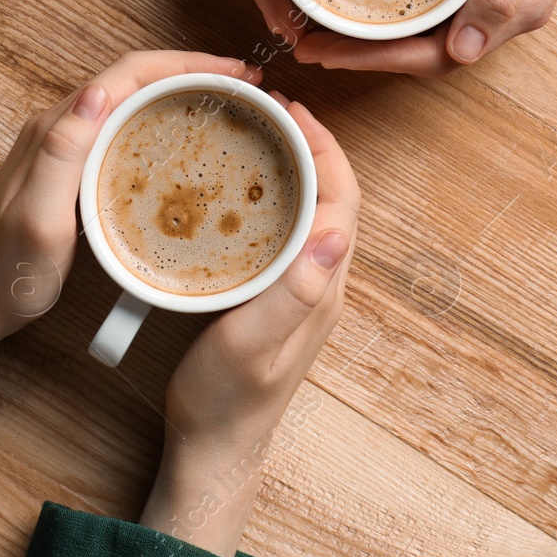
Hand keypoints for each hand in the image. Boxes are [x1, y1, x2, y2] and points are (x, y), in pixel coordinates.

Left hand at [0, 51, 261, 381]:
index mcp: (57, 127)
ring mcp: (67, 146)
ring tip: (232, 105)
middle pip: (137, 78)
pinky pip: (128, 129)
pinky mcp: (73, 168)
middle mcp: (62, 126)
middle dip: (195, 71)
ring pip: (134, 100)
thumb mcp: (37, 218)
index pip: (130, 73)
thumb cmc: (6, 269)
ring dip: (184, 93)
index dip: (187, 64)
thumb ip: (62, 154)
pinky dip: (167, 122)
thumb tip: (98, 92)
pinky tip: (191, 143)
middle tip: (249, 87)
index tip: (236, 73)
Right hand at [138, 97, 359, 556]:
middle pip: (333, 196)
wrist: (214, 448)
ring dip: (295, 166)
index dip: (323, 147)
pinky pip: (289, 230)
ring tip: (258, 133)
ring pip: (313, 211)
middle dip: (311, 145)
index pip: (342, 198)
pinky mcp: (278, 296)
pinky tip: (241, 189)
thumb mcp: (251, 344)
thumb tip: (337, 232)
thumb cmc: (227, 400)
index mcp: (322, 287)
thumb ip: (293, 291)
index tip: (289, 109)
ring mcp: (301, 290)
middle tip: (271, 108)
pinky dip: (274, 195)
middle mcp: (321, 283)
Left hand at [297, 0, 556, 74]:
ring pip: (424, 21)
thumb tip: (463, 52)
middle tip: (308, 39)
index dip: (377, 61)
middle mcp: (499, 6)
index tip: (326, 53)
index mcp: (514, 12)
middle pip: (423, 47)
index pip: (436, 57)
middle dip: (365, 50)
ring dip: (375, 26)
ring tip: (323, 17)